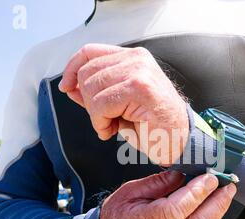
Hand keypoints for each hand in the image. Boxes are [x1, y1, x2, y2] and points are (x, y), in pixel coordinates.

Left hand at [59, 44, 188, 166]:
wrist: (178, 142)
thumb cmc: (152, 125)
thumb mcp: (117, 105)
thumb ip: (94, 92)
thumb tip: (70, 87)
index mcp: (132, 58)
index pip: (89, 52)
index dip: (72, 69)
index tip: (66, 87)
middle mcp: (136, 59)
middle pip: (86, 72)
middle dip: (87, 101)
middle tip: (105, 118)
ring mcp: (139, 71)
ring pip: (91, 88)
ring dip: (95, 115)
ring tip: (112, 124)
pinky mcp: (140, 87)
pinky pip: (100, 104)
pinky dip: (101, 122)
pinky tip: (114, 129)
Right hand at [100, 171, 236, 218]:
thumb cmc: (117, 215)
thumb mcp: (131, 191)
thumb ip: (159, 182)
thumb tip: (184, 172)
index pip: (173, 211)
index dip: (195, 194)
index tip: (209, 179)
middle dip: (216, 204)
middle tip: (226, 186)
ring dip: (217, 216)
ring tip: (223, 197)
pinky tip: (214, 214)